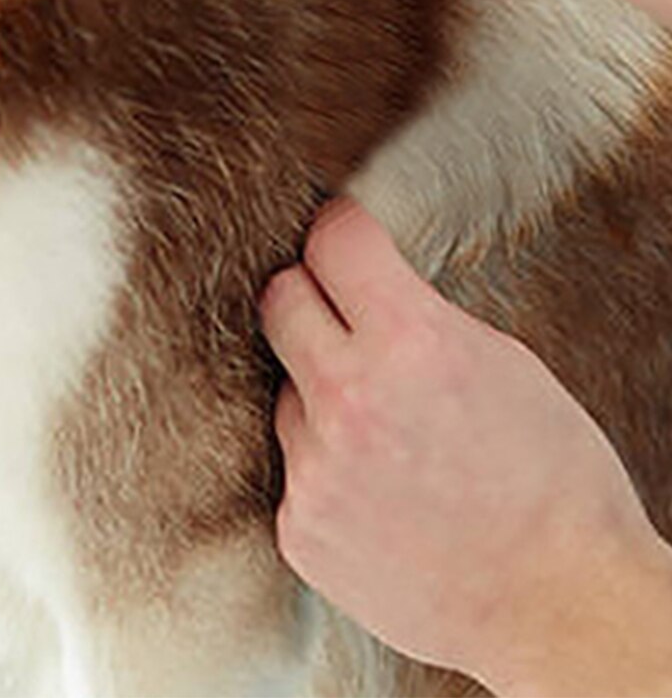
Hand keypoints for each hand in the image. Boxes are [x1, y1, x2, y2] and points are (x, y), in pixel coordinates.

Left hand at [261, 197, 671, 695]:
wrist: (563, 611)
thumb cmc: (555, 485)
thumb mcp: (504, 365)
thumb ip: (418, 316)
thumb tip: (361, 279)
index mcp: (411, 343)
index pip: (331, 243)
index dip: (341, 232)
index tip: (342, 236)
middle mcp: (349, 399)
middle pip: (280, 300)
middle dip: (311, 297)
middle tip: (344, 317)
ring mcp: (317, 469)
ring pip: (289, 392)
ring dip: (324, 400)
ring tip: (393, 442)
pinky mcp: (300, 527)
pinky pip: (294, 468)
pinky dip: (328, 471)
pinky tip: (382, 495)